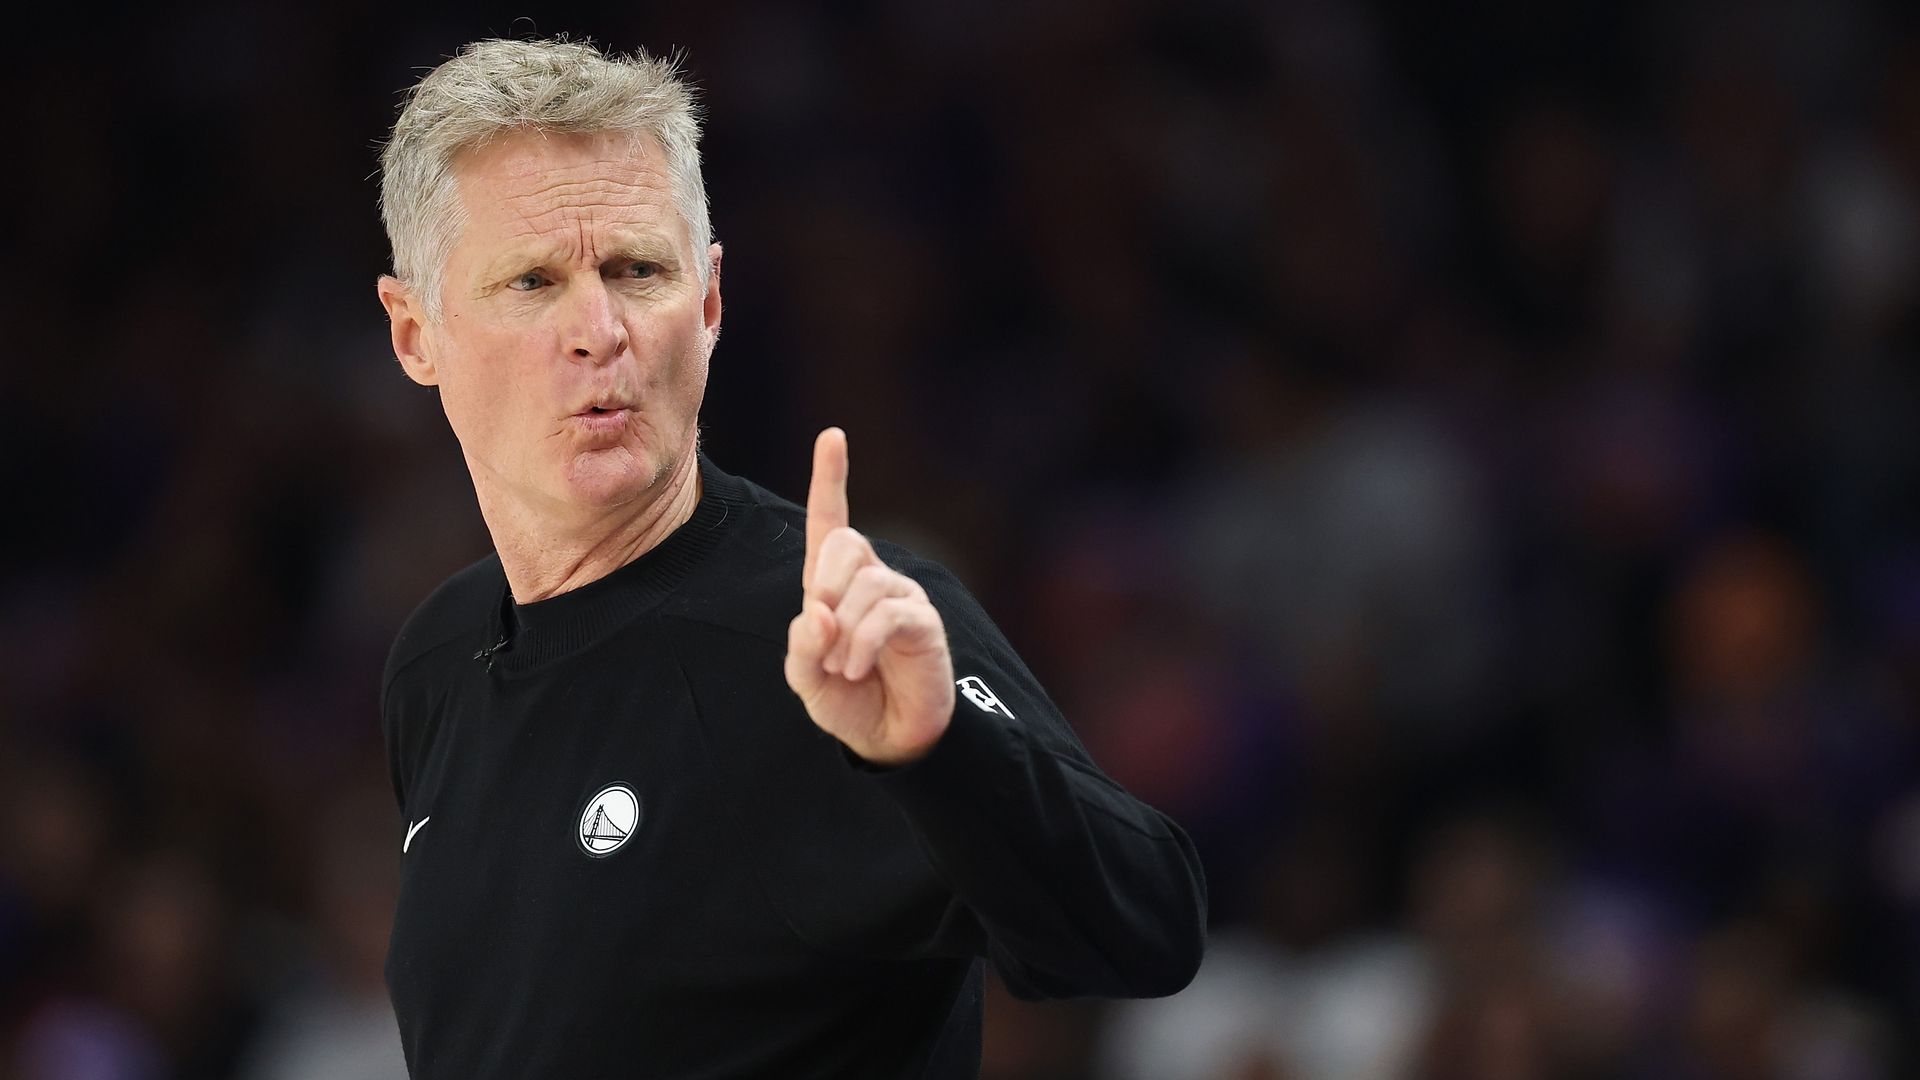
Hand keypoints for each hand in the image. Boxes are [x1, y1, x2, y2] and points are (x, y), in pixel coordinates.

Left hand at [784, 428, 954, 765]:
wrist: (888, 738)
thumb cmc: (847, 700)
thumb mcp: (805, 678)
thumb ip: (802, 646)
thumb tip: (818, 611)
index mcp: (835, 585)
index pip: (832, 521)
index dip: (831, 479)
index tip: (833, 436)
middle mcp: (872, 580)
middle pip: (847, 543)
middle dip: (825, 583)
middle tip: (822, 631)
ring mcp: (901, 597)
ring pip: (866, 584)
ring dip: (843, 632)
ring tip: (843, 667)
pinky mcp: (923, 622)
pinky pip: (888, 614)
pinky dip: (863, 643)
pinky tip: (857, 668)